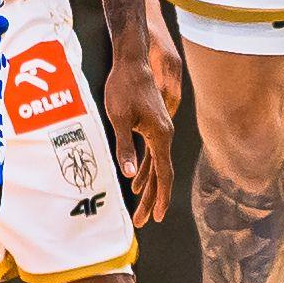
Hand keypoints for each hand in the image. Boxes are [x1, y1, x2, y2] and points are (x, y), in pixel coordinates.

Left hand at [102, 31, 175, 224]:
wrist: (131, 61)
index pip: (164, 174)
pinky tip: (136, 180)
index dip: (161, 197)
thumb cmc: (123, 87)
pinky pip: (152, 154)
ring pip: (157, 165)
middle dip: (153, 199)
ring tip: (141, 210)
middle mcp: (164, 135)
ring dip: (149, 187)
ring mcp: (160, 130)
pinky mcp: (153, 125)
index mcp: (160, 135)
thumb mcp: (119, 118)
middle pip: (161, 174)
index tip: (158, 217)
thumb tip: (129, 173)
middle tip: (143, 221)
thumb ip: (124, 146)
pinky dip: (146, 170)